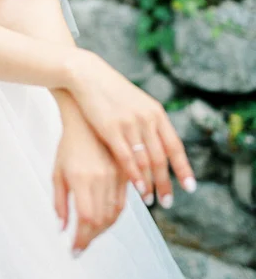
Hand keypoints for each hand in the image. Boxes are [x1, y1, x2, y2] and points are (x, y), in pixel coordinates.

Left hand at [52, 89, 127, 253]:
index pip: (87, 219)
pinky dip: (114, 215)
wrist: (87, 118)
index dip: (82, 239)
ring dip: (103, 229)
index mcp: (81, 178)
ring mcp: (116, 174)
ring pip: (115, 212)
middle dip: (91, 237)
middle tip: (81, 245)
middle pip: (102, 219)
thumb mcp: (57, 172)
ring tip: (90, 235)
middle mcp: (101, 177)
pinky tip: (104, 220)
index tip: (74, 251)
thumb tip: (62, 229)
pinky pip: (124, 201)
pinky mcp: (125, 171)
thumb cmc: (68, 145)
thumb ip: (60, 202)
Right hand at [65, 50, 195, 207]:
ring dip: (150, 183)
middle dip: (166, 183)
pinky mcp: (112, 128)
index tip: (189, 187)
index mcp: (156, 112)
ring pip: (146, 161)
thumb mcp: (137, 103)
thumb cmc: (111, 92)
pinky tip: (137, 188)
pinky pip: (127, 158)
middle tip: (168, 202)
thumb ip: (149, 122)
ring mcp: (130, 123)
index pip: (174, 145)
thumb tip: (159, 144)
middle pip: (161, 157)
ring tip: (151, 200)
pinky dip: (134, 176)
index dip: (183, 168)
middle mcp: (147, 118)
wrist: (88, 76)